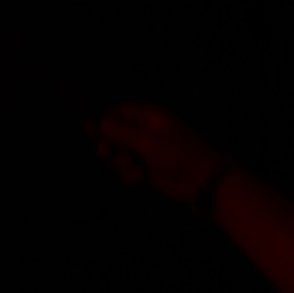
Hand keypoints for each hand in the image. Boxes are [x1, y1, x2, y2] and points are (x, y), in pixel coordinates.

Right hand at [90, 104, 227, 206]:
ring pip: (118, 156)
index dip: (104, 121)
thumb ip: (121, 132)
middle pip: (114, 135)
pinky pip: (127, 173)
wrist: (201, 180)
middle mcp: (145, 133)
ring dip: (120, 164)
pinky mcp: (146, 172)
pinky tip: (141, 179)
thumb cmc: (178, 154)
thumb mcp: (148, 141)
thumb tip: (98, 123)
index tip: (92, 132)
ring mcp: (145, 153)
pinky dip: (131, 177)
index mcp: (149, 118)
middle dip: (109, 146)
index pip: (118, 112)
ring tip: (133, 168)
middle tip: (107, 154)